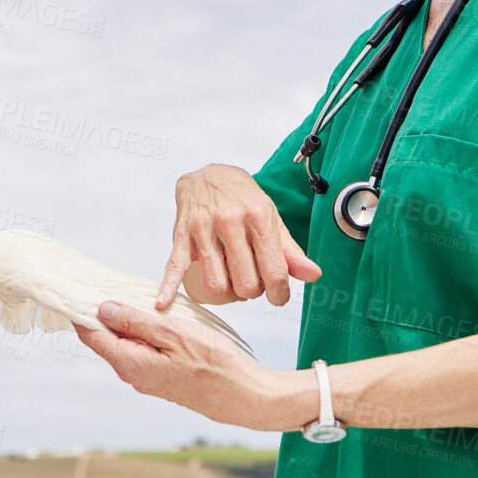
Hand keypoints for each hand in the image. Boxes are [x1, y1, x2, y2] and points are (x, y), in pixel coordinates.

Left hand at [75, 302, 300, 430]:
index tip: (79, 289)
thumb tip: (102, 310)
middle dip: (102, 313)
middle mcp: (133, 375)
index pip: (91, 335)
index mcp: (130, 363)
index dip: (82, 311)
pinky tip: (153, 318)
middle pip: (106, 340)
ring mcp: (148, 379)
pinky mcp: (163, 378)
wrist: (244, 396)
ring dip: (125, 322)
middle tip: (107, 284)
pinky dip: (141, 333)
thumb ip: (135, 322)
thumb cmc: (213, 363)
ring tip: (131, 296)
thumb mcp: (173, 333)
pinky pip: (141, 351)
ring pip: (125, 345)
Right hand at [157, 163, 319, 308]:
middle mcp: (231, 220)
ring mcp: (203, 227)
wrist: (210, 174)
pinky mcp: (182, 233)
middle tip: (252, 280)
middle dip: (252, 291)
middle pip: (246, 283)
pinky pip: (174, 264)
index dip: (279, 293)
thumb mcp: (272, 219)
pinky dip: (169, 287)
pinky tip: (164, 303)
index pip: (274, 271)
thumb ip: (291, 251)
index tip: (278, 296)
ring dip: (227, 292)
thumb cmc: (244, 199)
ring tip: (232, 280)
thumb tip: (313, 276)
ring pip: (216, 283)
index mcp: (258, 216)